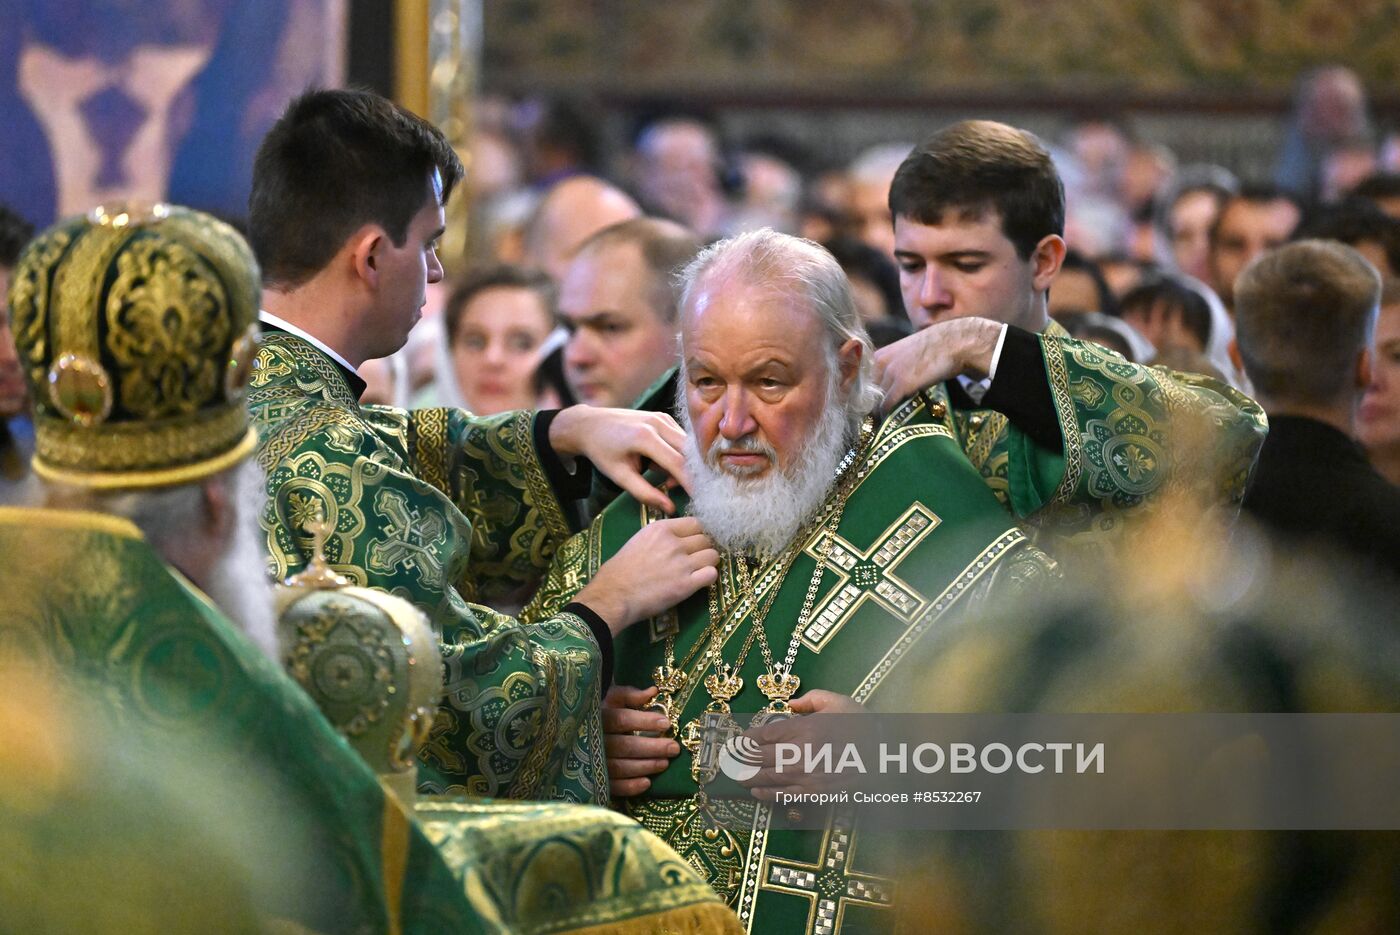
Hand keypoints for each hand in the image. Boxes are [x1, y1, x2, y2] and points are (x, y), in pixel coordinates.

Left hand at [549, 406, 689, 512]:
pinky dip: (677, 454)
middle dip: (689, 473)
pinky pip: (680, 439)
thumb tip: (670, 508)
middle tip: (672, 488)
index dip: (691, 483)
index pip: (678, 463)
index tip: (699, 499)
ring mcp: (662, 417)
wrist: (590, 424)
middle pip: (688, 452)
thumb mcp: (619, 476)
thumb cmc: (602, 451)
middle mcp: (657, 423)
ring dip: (682, 464)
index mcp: (644, 437)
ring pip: (687, 445)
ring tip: (659, 475)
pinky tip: (657, 463)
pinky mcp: (664, 417)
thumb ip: (644, 493)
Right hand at [576, 516, 718, 634]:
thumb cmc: (621, 570)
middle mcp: (674, 543)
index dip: (698, 534)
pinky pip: (712, 574)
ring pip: (713, 555)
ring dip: (708, 563)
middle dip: (703, 549)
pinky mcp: (687, 584)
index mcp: (662, 529)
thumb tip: (680, 539)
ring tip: (698, 571)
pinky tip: (699, 582)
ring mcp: (682, 563)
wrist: (613, 595)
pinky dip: (709, 578)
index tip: (694, 543)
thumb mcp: (640, 540)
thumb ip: (662, 536)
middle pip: (706, 539)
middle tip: (696, 560)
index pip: (696, 523)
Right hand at [602, 685, 680, 797]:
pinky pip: (612, 787)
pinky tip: (647, 783)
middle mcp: (592, 740)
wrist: (577, 735)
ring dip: (645, 766)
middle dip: (652, 747)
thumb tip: (653, 691)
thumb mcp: (611, 699)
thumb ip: (630, 695)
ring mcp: (592, 762)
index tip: (666, 723)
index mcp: (597, 717)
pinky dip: (630, 787)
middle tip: (674, 748)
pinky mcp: (593, 780)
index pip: (621, 719)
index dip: (644, 721)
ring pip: (620, 767)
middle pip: (624, 746)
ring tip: (665, 763)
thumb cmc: (602, 714)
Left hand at [739, 691, 866, 801]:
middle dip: (742, 758)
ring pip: (769, 777)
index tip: (737, 741)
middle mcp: (802, 752)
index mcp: (805, 728)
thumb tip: (791, 704)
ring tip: (735, 775)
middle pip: (762, 756)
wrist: (888, 756)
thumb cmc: (863, 725)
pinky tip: (756, 791)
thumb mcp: (838, 701)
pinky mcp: (816, 793)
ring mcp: (808, 775)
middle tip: (728, 760)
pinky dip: (767, 794)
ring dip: (749, 776)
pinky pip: (785, 795)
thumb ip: (811, 699)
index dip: (747, 739)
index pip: (766, 734)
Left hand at [873, 317, 1002, 409]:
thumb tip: (890, 388)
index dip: (867, 396)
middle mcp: (881, 362)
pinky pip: (887, 405)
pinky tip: (890, 421)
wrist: (956, 342)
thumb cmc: (937, 348)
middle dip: (870, 406)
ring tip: (881, 425)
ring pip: (876, 400)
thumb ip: (896, 368)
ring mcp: (890, 372)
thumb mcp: (909, 354)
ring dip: (878, 413)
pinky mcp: (902, 383)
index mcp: (880, 354)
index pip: (864, 381)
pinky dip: (887, 415)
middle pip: (867, 392)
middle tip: (873, 421)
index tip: (869, 409)